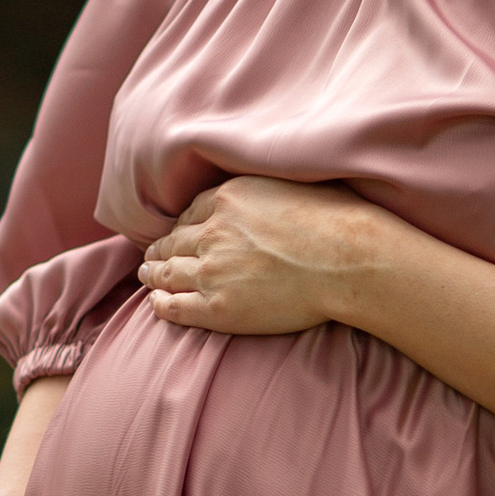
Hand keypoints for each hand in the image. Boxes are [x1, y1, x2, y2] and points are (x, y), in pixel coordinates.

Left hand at [137, 176, 387, 338]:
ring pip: (167, 272)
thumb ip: (261, 193)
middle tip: (152, 257)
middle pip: (173, 242)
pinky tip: (155, 302)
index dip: (181, 226)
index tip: (178, 234)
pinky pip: (175, 306)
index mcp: (227, 199)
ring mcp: (211, 271)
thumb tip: (260, 199)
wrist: (347, 260)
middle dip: (160, 250)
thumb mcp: (290, 187)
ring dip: (154, 274)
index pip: (191, 213)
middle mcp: (212, 233)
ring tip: (148, 277)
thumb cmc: (335, 222)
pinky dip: (160, 303)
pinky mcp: (218, 308)